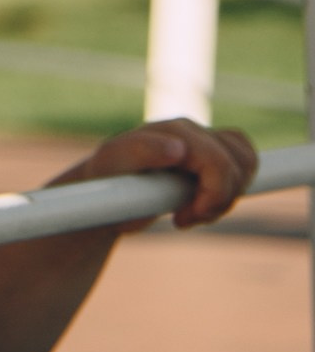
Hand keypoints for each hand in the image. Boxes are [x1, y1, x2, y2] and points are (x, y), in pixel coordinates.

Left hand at [52, 119, 258, 231]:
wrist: (105, 189)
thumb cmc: (106, 175)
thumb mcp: (116, 162)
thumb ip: (144, 151)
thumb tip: (179, 149)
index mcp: (174, 131)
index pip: (219, 162)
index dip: (213, 197)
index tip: (181, 219)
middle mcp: (192, 133)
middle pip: (240, 163)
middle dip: (220, 200)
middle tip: (184, 216)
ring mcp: (203, 144)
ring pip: (246, 162)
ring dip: (228, 197)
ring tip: (194, 211)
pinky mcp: (209, 159)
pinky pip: (242, 168)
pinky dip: (230, 193)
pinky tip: (202, 206)